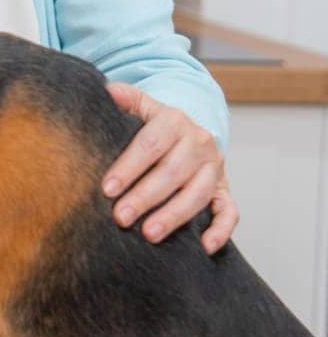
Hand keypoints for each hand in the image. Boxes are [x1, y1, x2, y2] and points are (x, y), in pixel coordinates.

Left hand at [104, 83, 237, 253]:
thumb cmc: (154, 126)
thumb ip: (126, 99)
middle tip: (120, 217)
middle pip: (172, 173)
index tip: (106, 188)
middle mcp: (198, 143)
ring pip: (197, 194)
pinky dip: (221, 230)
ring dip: (173, 216)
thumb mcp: (141, 107)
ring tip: (149, 234)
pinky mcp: (225, 189)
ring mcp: (214, 168)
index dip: (128, 167)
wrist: (189, 131)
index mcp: (174, 121)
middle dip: (144, 197)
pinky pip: (229, 211)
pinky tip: (203, 246)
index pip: (150, 145)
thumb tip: (107, 90)